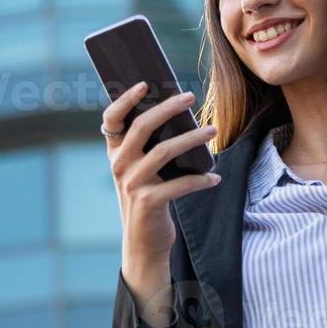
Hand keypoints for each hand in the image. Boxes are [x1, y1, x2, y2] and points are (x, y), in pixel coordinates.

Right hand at [102, 82, 220, 315]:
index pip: (111, 119)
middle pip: (142, 127)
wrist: (143, 244)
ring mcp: (131, 184)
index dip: (125, 99)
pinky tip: (214, 177)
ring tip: (212, 130)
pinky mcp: (148, 202)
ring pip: (164, 151)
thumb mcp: (142, 172)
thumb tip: (179, 114)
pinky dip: (201, 179)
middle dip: (168, 108)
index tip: (146, 83)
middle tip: (190, 97)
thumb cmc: (148, 200)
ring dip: (192, 138)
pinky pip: (180, 184)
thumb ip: (150, 148)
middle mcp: (119, 166)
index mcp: (115, 154)